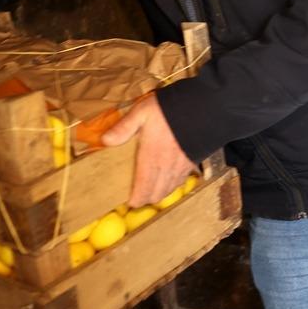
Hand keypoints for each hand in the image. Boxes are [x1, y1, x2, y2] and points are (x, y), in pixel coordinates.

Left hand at [101, 91, 195, 206]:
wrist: (202, 107)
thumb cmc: (168, 110)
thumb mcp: (141, 112)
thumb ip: (123, 128)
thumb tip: (105, 141)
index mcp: (151, 158)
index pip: (143, 189)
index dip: (136, 200)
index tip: (130, 201)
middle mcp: (166, 167)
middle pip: (156, 194)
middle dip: (146, 198)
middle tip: (138, 195)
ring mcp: (180, 166)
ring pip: (169, 190)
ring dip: (160, 193)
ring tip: (152, 188)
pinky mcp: (192, 162)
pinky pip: (181, 181)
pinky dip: (173, 185)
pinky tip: (169, 178)